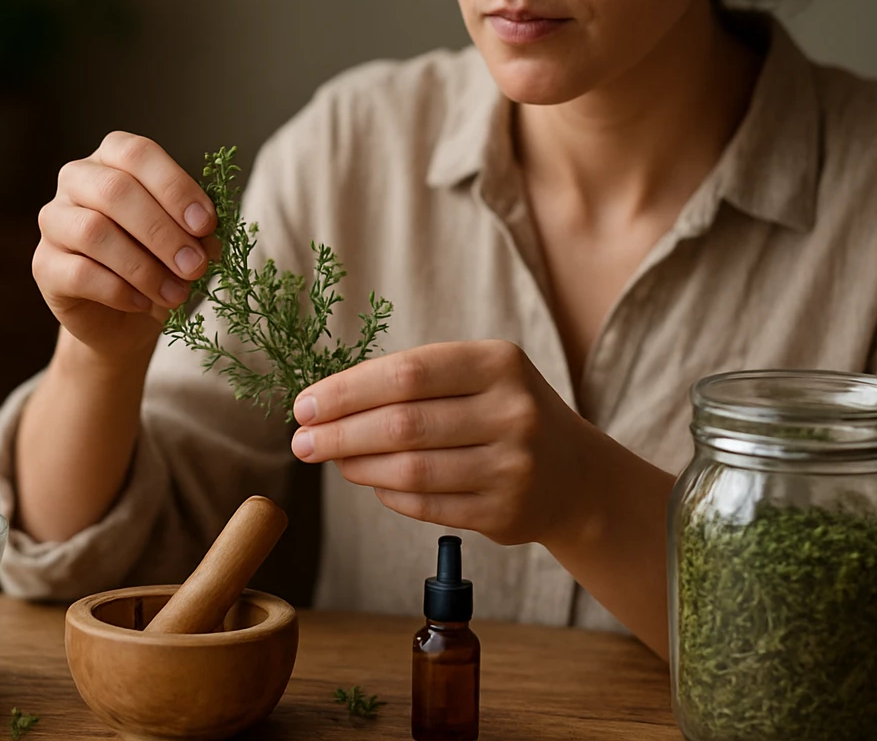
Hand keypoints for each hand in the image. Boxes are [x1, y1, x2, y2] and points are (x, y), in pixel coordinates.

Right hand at [33, 132, 218, 360]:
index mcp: (113, 157)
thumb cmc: (159, 262)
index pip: (138, 154)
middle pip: (114, 191)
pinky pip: (79, 273)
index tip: (205, 225)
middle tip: (194, 266)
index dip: (174, 187)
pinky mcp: (43, 264)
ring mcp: (54, 220)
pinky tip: (143, 302)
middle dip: (162, 231)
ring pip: (93, 232)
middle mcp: (76, 179)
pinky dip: (119, 291)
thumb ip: (196, 231)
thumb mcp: (187, 240)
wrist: (125, 317)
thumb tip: (205, 239)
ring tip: (176, 293)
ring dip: (144, 267)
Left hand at [288, 339, 589, 546]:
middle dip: (339, 433)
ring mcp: (512, 466)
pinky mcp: (504, 513)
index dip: (347, 390)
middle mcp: (512, 412)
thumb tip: (326, 404)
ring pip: (410, 469)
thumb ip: (414, 382)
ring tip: (331, 459)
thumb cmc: (503, 413)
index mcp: (499, 363)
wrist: (575, 475)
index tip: (305, 404)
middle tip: (301, 441)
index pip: (407, 373)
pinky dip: (388, 494)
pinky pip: (426, 505)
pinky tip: (371, 482)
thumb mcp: (478, 377)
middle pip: (402, 424)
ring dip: (357, 466)